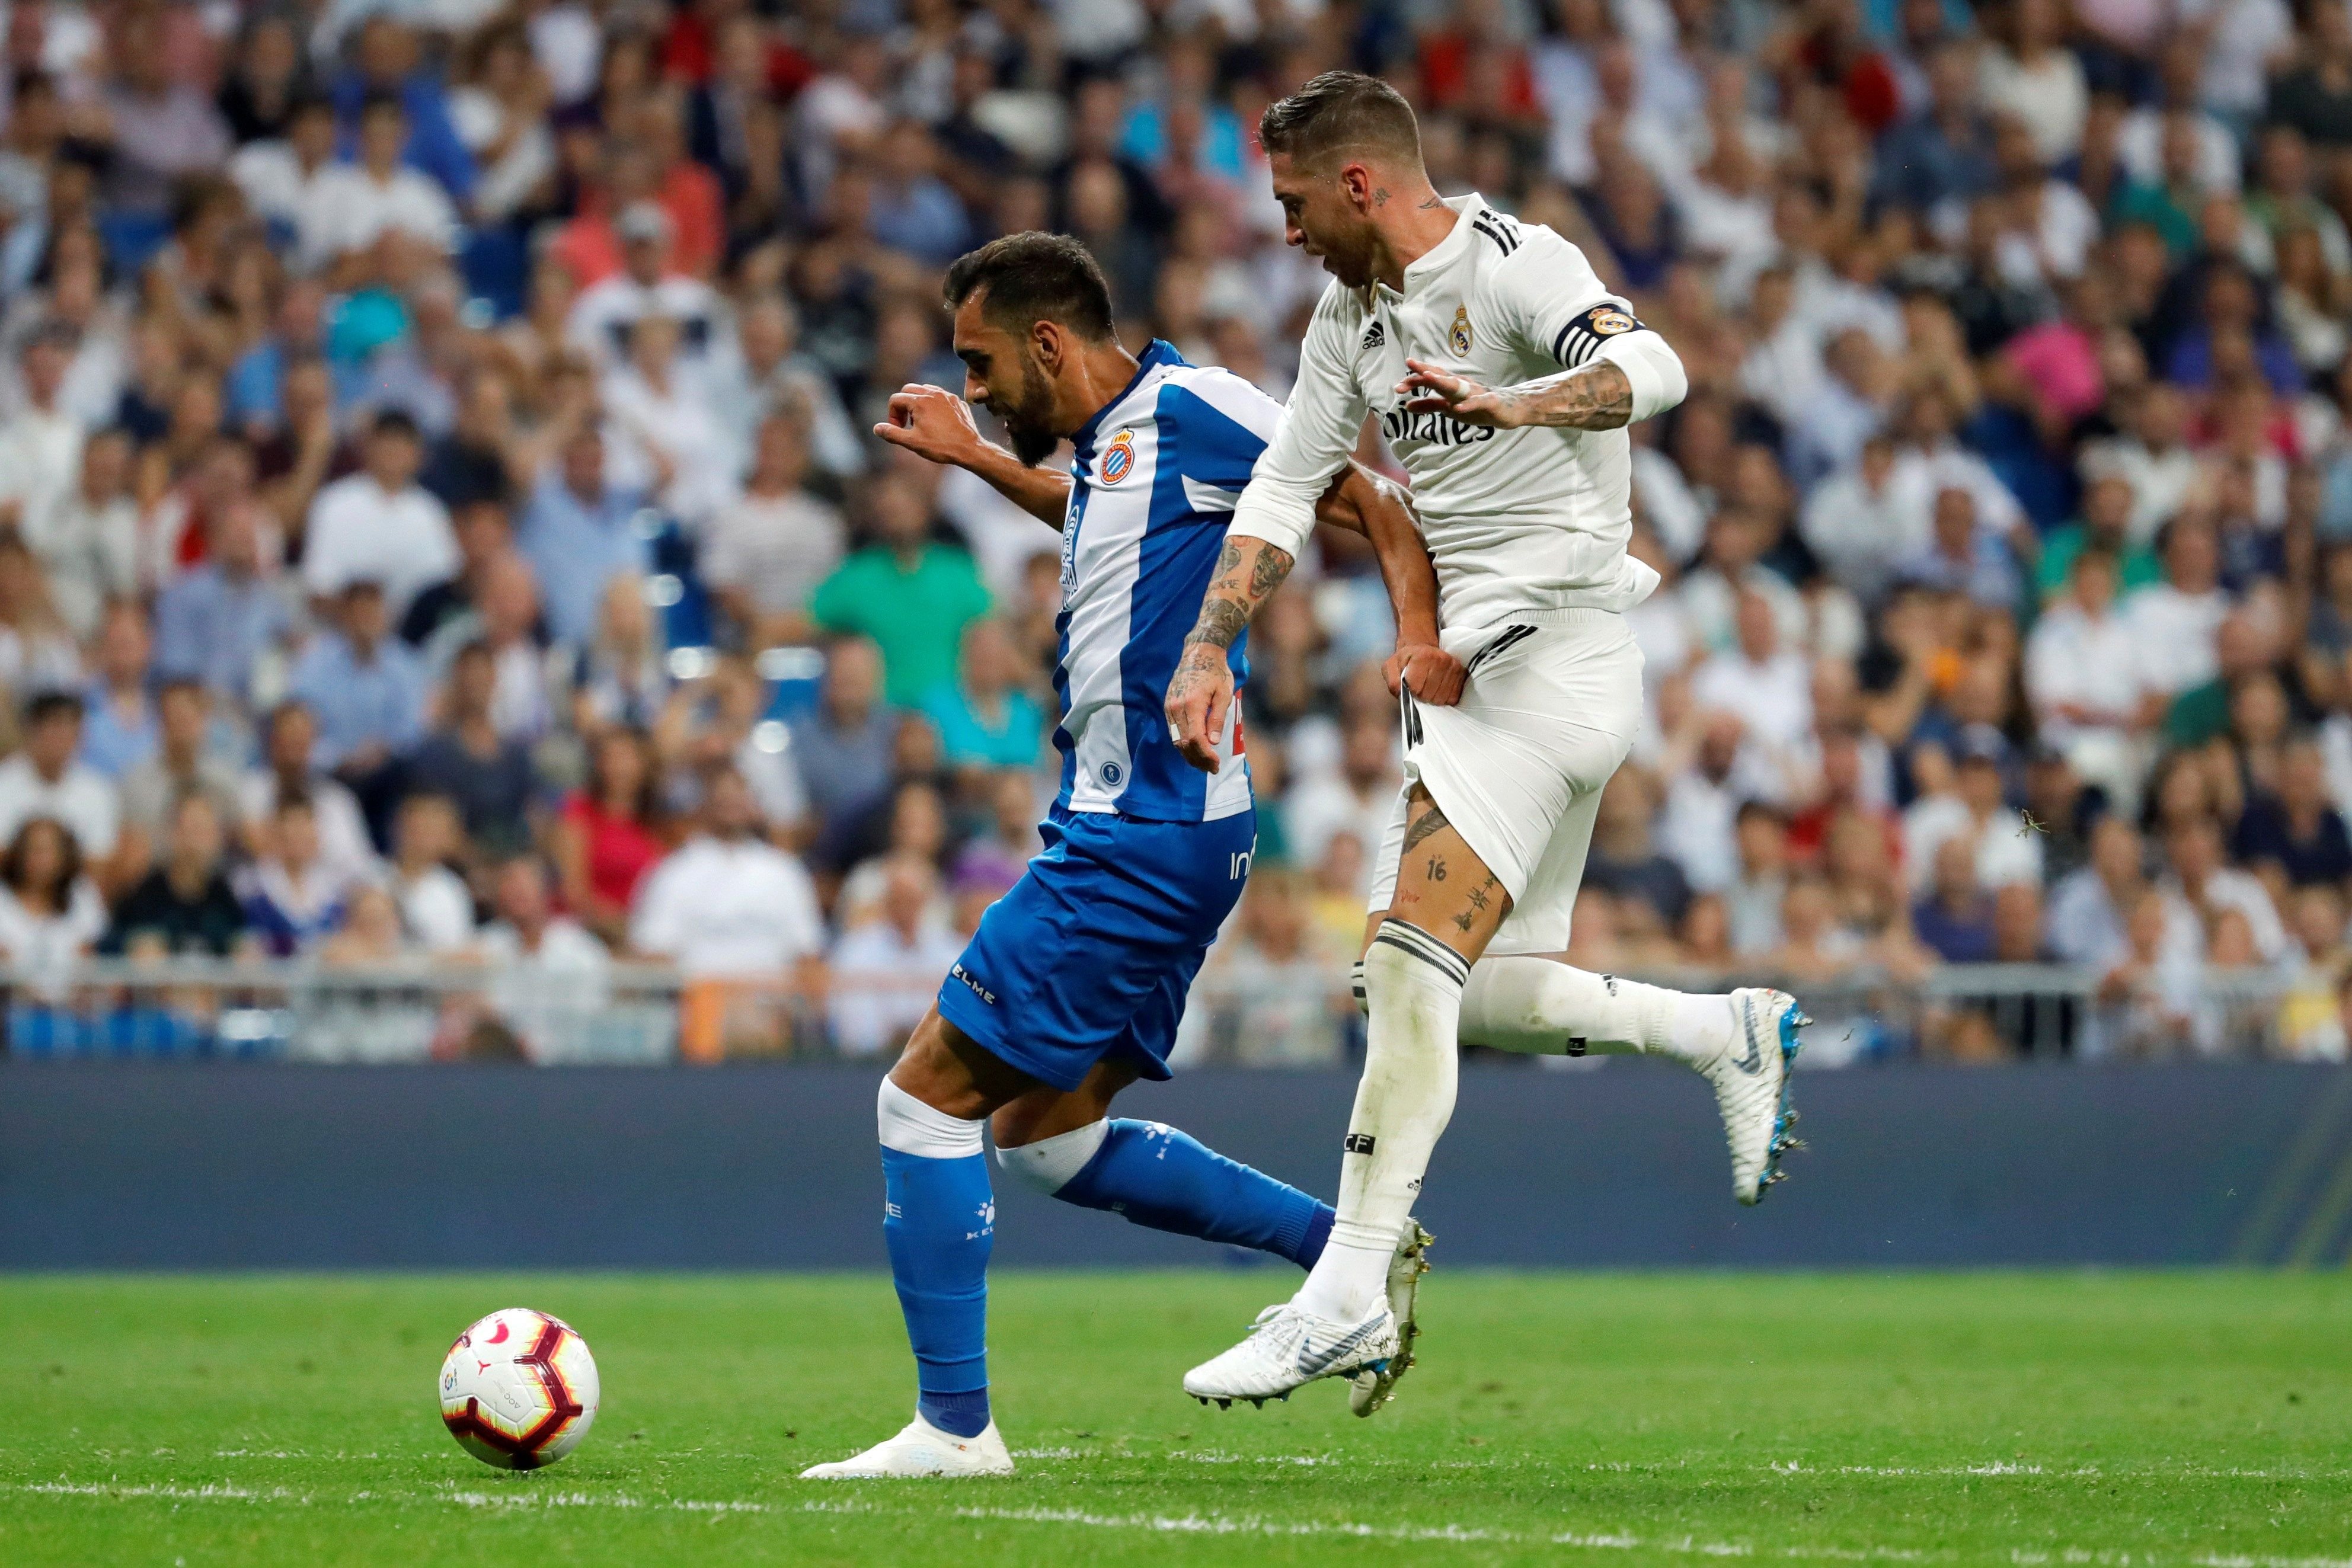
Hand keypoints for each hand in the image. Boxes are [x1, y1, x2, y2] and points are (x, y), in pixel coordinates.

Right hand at [874, 384, 987, 466]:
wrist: (970, 449)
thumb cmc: (941, 446)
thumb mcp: (912, 442)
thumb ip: (892, 433)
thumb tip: (877, 428)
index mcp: (919, 401)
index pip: (895, 399)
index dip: (892, 415)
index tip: (898, 429)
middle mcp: (933, 393)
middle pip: (908, 390)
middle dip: (903, 405)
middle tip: (906, 423)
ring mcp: (946, 396)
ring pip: (925, 390)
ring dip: (917, 402)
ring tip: (920, 421)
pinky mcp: (957, 401)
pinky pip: (940, 396)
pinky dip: (933, 404)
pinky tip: (936, 421)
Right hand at [1164, 646, 1233, 772]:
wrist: (1199, 653)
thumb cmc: (1216, 672)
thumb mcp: (1224, 694)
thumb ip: (1217, 718)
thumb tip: (1213, 742)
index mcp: (1192, 704)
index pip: (1195, 738)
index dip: (1205, 755)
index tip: (1216, 764)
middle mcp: (1176, 707)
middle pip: (1184, 743)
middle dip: (1198, 759)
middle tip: (1212, 768)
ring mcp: (1169, 707)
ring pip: (1176, 740)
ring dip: (1189, 755)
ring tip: (1204, 764)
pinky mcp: (1168, 706)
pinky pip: (1173, 731)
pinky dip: (1183, 744)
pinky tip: (1194, 750)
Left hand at [1384, 641, 1465, 705]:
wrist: (1423, 649)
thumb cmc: (1407, 660)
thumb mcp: (1391, 666)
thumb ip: (1392, 681)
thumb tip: (1401, 694)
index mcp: (1422, 656)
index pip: (1416, 688)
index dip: (1411, 692)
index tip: (1410, 686)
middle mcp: (1440, 659)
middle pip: (1429, 695)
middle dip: (1421, 696)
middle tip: (1419, 687)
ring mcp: (1453, 667)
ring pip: (1441, 699)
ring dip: (1432, 698)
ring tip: (1428, 688)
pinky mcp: (1462, 674)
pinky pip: (1452, 698)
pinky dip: (1444, 698)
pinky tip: (1438, 689)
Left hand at [1396, 359, 1519, 426]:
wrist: (1510, 408)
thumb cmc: (1477, 406)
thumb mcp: (1449, 408)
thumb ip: (1430, 405)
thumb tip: (1407, 406)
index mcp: (1452, 386)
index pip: (1430, 380)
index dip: (1415, 381)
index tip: (1398, 386)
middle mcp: (1462, 386)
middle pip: (1440, 378)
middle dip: (1424, 374)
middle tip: (1408, 370)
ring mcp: (1476, 393)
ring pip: (1457, 387)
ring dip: (1442, 382)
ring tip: (1428, 378)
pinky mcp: (1489, 402)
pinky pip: (1476, 403)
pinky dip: (1466, 406)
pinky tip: (1456, 409)